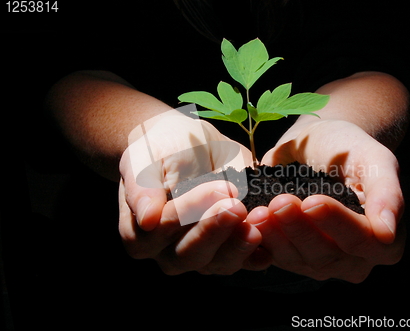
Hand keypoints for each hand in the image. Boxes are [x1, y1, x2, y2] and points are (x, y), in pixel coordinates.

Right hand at [118, 110, 271, 274]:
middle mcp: (167, 252)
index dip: (188, 212)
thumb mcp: (147, 160)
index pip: (162, 229)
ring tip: (255, 224)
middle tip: (236, 206)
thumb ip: (144, 188)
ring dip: (238, 245)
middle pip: (190, 254)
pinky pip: (242, 261)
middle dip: (215, 229)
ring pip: (218, 263)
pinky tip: (268, 247)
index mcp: (140, 233)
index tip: (215, 189)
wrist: (188, 147)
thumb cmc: (162, 151)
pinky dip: (256, 255)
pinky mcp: (227, 253)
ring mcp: (200, 256)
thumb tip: (147, 218)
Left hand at [246, 120, 405, 281]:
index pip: (364, 241)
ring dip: (277, 236)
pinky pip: (275, 256)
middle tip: (279, 202)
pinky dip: (262, 239)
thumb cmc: (349, 148)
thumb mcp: (374, 159)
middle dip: (301, 229)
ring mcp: (321, 261)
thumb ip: (387, 192)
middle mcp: (354, 258)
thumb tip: (388, 233)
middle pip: (328, 255)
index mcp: (384, 240)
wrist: (316, 144)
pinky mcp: (291, 257)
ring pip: (298, 259)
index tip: (313, 201)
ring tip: (260, 211)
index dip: (338, 224)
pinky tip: (250, 219)